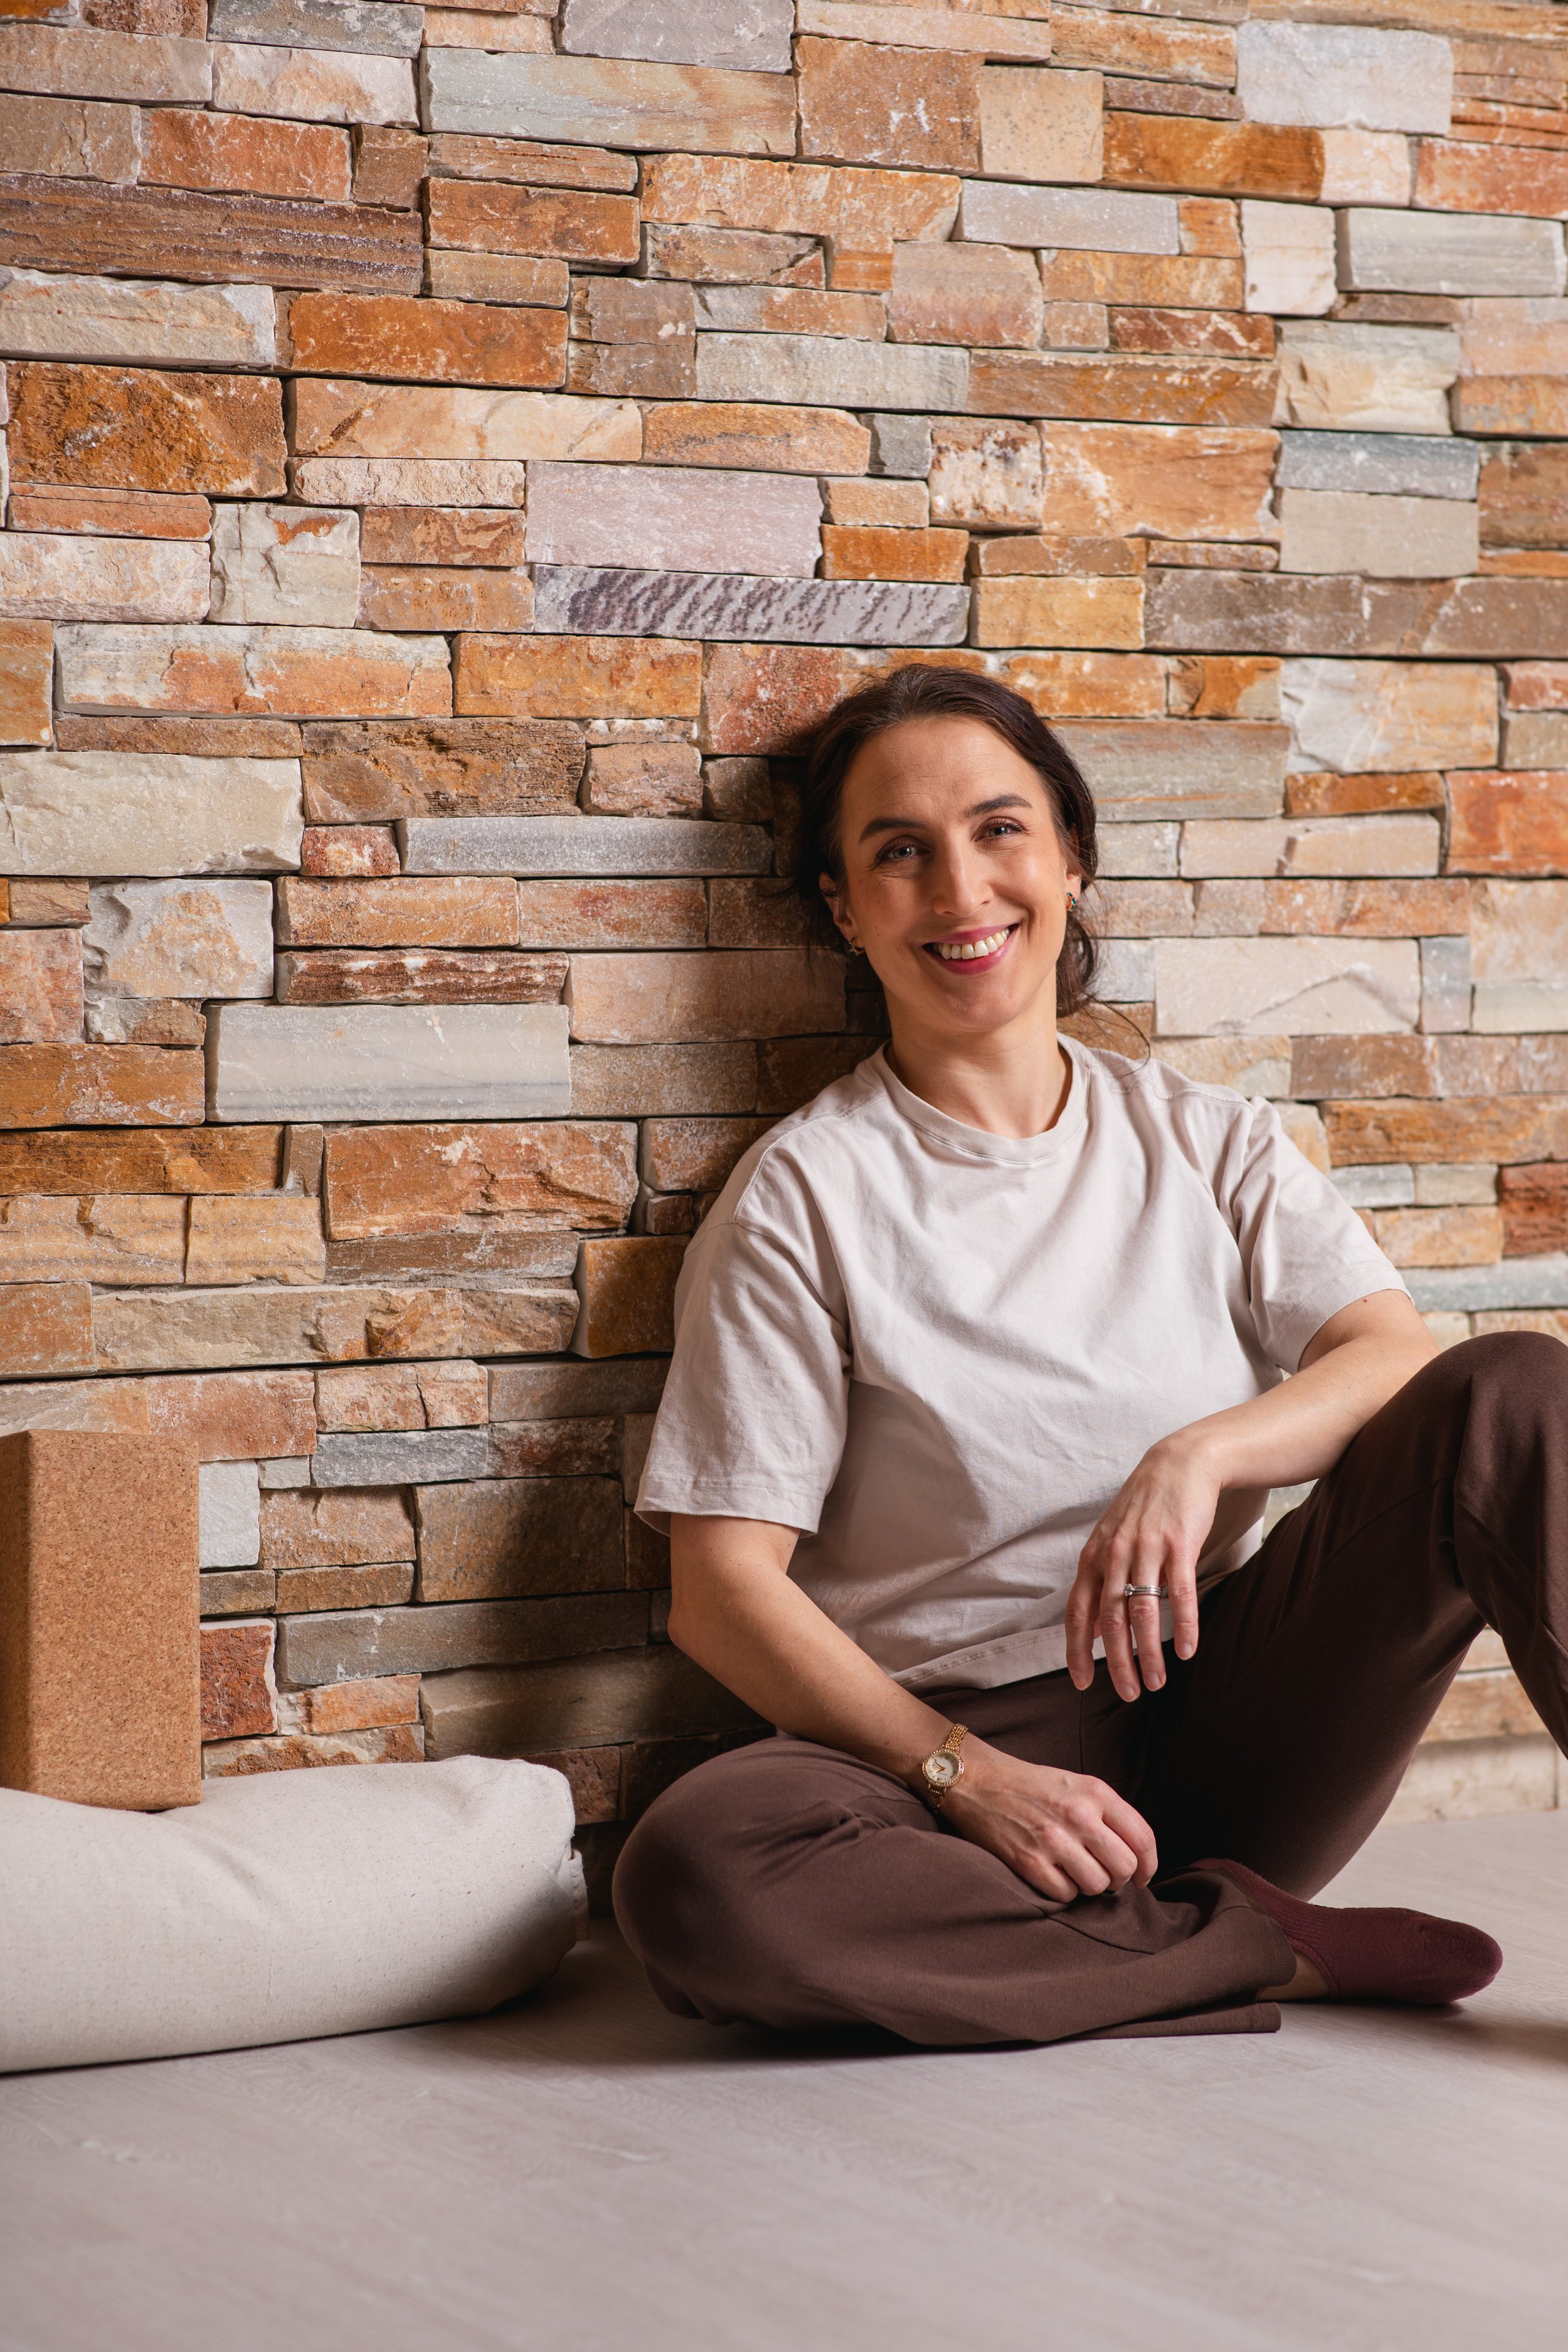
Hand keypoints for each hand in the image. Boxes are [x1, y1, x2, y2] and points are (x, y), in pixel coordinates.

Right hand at [943, 1741, 1156, 1901]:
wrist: (977, 1781)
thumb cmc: (1030, 1785)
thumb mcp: (1076, 1783)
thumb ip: (1106, 1813)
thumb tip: (1134, 1856)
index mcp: (1095, 1792)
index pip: (1142, 1838)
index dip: (1149, 1865)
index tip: (1143, 1876)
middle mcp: (1078, 1815)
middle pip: (1124, 1867)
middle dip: (1119, 1878)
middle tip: (1104, 1875)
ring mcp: (1053, 1840)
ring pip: (1097, 1885)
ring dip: (1089, 1885)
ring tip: (1073, 1870)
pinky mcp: (1029, 1862)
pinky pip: (1066, 1895)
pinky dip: (1063, 1891)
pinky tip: (1052, 1873)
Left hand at [1064, 1434, 1219, 1700]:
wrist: (1179, 1464)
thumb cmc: (1144, 1507)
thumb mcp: (1110, 1538)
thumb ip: (1100, 1579)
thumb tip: (1094, 1627)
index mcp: (1094, 1556)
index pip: (1078, 1611)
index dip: (1078, 1649)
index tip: (1082, 1682)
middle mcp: (1115, 1554)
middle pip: (1110, 1619)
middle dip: (1117, 1662)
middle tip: (1128, 1694)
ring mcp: (1147, 1549)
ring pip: (1143, 1611)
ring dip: (1149, 1652)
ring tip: (1157, 1683)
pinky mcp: (1180, 1545)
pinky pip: (1180, 1593)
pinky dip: (1184, 1625)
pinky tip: (1189, 1650)